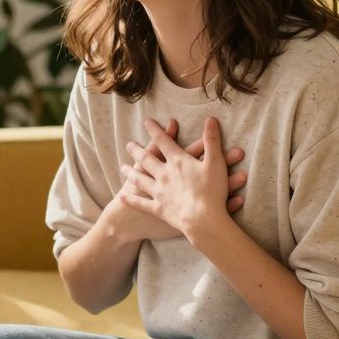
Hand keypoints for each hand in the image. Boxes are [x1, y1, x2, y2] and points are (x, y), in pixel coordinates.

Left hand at [119, 117, 238, 239]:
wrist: (203, 219)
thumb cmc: (212, 190)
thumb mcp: (215, 162)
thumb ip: (212, 141)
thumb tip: (210, 119)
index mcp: (177, 162)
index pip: (163, 141)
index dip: (155, 130)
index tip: (147, 122)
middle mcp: (164, 174)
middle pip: (146, 159)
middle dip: (137, 150)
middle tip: (128, 145)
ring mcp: (159, 192)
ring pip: (140, 179)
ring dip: (130, 172)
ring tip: (123, 168)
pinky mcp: (158, 208)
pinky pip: (141, 203)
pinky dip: (131, 200)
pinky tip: (122, 197)